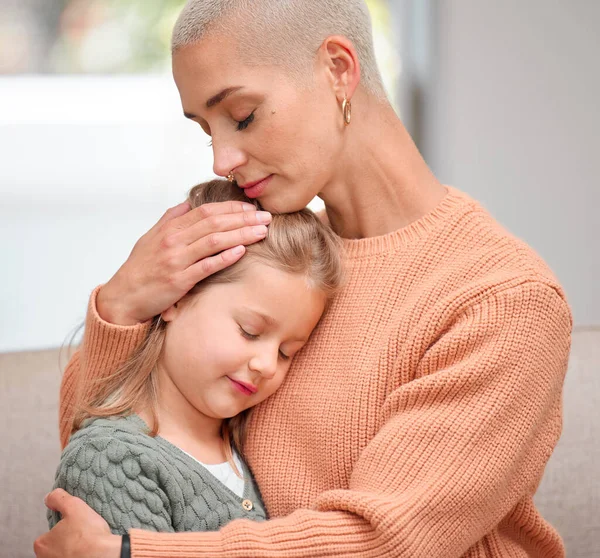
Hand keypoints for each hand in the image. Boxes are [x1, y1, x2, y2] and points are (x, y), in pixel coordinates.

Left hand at [34, 489, 120, 557]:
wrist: (104, 555)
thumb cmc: (88, 534)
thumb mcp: (73, 506)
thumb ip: (59, 498)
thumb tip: (49, 497)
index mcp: (41, 545)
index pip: (48, 534)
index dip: (63, 527)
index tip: (74, 525)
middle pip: (55, 546)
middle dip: (66, 540)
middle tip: (81, 533)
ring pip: (63, 554)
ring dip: (72, 549)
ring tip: (87, 543)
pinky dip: (79, 555)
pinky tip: (88, 552)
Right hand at [97, 199, 271, 324]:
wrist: (122, 297)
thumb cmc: (139, 268)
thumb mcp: (150, 237)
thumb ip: (170, 219)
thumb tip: (188, 202)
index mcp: (170, 229)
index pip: (206, 211)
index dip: (231, 207)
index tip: (250, 207)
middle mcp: (174, 241)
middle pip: (215, 223)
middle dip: (243, 218)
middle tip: (266, 216)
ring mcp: (177, 260)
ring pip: (215, 241)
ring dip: (241, 234)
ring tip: (262, 231)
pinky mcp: (180, 281)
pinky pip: (207, 266)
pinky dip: (226, 257)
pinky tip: (243, 251)